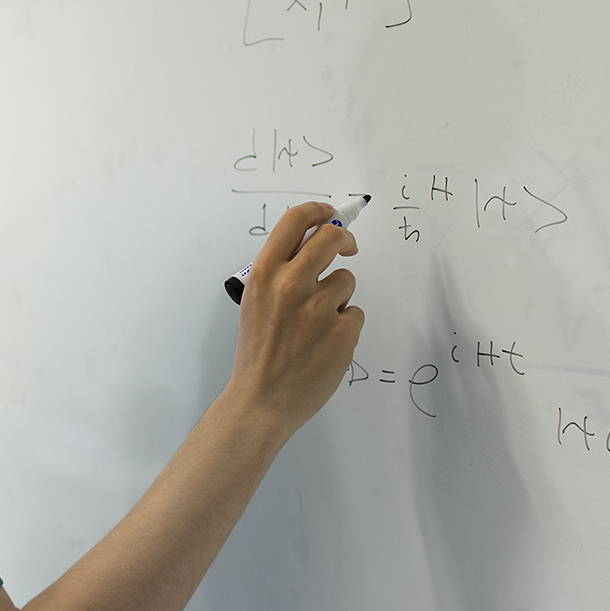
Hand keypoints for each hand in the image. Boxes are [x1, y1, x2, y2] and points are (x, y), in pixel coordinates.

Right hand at [228, 201, 364, 436]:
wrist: (261, 399)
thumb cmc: (256, 354)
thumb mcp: (254, 303)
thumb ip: (278, 274)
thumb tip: (306, 250)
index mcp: (264, 274)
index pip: (295, 220)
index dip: (317, 211)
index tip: (329, 214)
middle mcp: (292, 284)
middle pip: (331, 238)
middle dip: (344, 239)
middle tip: (348, 248)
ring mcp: (319, 308)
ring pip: (347, 280)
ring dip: (338, 296)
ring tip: (318, 322)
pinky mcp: (342, 331)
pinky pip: (355, 314)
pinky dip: (344, 326)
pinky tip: (325, 343)